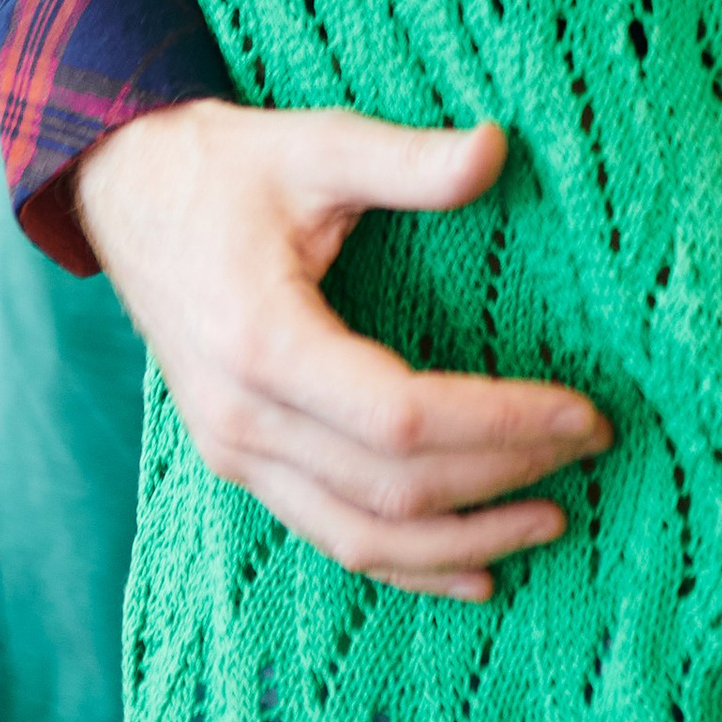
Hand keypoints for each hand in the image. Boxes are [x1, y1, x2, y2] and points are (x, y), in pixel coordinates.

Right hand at [75, 99, 611, 600]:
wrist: (127, 194)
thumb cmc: (226, 167)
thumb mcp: (318, 145)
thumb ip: (407, 159)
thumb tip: (496, 146)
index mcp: (265, 347)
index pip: (405, 418)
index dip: (501, 422)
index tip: (585, 411)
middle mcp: (243, 422)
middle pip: (394, 486)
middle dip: (505, 475)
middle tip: (594, 445)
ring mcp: (236, 453)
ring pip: (361, 535)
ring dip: (462, 541)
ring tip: (554, 520)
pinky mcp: (241, 460)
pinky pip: (330, 535)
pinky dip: (405, 564)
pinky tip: (475, 575)